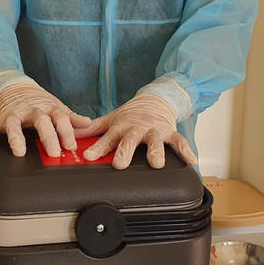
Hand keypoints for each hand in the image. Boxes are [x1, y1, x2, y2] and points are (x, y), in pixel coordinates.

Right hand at [0, 81, 92, 157]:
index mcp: (49, 109)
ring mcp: (15, 115)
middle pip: (41, 121)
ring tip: (18, 152)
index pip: (61, 118)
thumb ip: (72, 119)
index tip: (71, 146)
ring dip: (16, 138)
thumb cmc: (39, 102)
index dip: (67, 132)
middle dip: (47, 136)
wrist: (16, 87)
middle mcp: (32, 111)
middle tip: (53, 152)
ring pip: (14, 125)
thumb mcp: (58, 108)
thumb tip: (89, 125)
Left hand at [74, 94, 197, 169]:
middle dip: (125, 152)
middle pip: (130, 141)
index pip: (107, 139)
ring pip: (156, 142)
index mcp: (121, 127)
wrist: (155, 100)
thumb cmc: (131, 114)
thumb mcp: (111, 119)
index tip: (89, 157)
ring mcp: (154, 131)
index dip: (97, 148)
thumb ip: (92, 129)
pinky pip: (179, 142)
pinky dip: (185, 151)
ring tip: (156, 164)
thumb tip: (72, 134)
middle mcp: (137, 129)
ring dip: (156, 152)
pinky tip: (191, 160)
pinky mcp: (170, 132)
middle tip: (120, 164)